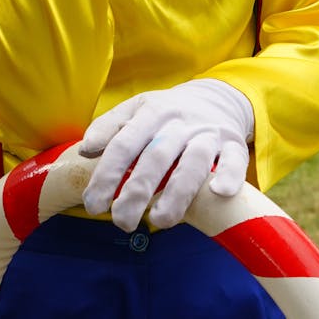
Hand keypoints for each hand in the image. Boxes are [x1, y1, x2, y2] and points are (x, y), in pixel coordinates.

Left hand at [80, 78, 253, 231]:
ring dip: (177, 193)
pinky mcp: (233, 144)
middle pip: (156, 156)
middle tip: (121, 221)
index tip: (93, 204)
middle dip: (136, 192)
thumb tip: (84, 151)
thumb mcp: (136, 109)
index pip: (124, 143)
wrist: (217, 96)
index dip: (107, 175)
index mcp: (152, 111)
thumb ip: (109, 127)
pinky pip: (235, 160)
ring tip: (158, 221)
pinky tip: (218, 193)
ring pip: (194, 162)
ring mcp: (208, 132)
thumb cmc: (167, 112)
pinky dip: (229, 175)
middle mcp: (179, 121)